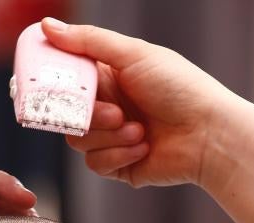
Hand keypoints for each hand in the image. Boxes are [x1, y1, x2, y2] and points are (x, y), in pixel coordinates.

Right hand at [41, 18, 231, 186]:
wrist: (207, 134)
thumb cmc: (179, 88)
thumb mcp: (134, 54)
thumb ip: (88, 41)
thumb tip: (47, 25)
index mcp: (108, 77)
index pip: (66, 80)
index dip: (55, 83)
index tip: (45, 85)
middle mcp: (107, 107)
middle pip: (67, 114)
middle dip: (91, 115)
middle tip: (115, 112)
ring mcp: (111, 138)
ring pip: (79, 141)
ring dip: (109, 136)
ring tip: (139, 130)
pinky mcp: (118, 165)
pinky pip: (95, 164)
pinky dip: (118, 155)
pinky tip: (143, 147)